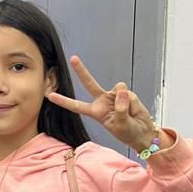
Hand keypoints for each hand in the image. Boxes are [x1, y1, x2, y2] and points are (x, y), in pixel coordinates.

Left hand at [46, 57, 167, 152]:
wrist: (142, 132)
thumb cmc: (128, 133)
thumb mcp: (121, 125)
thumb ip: (120, 110)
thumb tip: (121, 91)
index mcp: (95, 112)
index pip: (76, 106)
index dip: (64, 101)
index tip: (50, 96)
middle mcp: (102, 101)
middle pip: (90, 84)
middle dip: (81, 71)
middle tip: (73, 58)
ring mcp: (114, 96)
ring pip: (118, 89)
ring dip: (126, 102)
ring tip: (129, 114)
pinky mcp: (126, 93)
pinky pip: (129, 94)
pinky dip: (133, 102)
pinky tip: (134, 110)